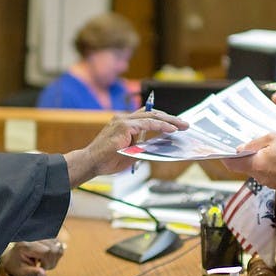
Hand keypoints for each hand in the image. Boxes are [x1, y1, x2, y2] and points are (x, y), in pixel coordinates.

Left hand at [0, 239, 65, 275]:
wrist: (12, 258)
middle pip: (54, 249)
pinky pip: (58, 244)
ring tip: (44, 261)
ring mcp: (41, 235)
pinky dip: (55, 253)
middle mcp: (34, 238)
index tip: (41, 269)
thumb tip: (43, 274)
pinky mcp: (46, 236)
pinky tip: (47, 256)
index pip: (47, 252)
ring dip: (54, 257)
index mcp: (26, 245)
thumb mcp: (22, 273)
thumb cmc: (16, 266)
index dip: (48, 263)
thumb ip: (32, 274)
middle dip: (52, 261)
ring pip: (58, 246)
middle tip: (42, 266)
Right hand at [63, 108, 187, 185]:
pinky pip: (146, 123)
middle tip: (184, 124)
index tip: (176, 124)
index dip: (162, 119)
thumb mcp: (129, 153)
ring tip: (182, 126)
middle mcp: (123, 118)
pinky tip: (170, 129)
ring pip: (151, 116)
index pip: (147, 116)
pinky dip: (160, 125)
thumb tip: (157, 146)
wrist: (90, 163)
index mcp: (124, 123)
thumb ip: (141, 147)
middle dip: (170, 118)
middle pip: (151, 113)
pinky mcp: (123, 126)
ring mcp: (123, 121)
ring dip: (169, 121)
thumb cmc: (106, 160)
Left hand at [222, 133, 275, 188]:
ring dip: (255, 161)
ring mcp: (268, 183)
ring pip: (254, 171)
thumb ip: (253, 144)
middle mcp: (261, 177)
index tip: (222, 151)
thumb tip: (239, 149)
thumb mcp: (273, 137)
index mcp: (258, 165)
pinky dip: (265, 166)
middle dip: (243, 157)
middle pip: (243, 168)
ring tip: (265, 149)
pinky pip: (264, 174)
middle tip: (247, 145)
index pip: (232, 164)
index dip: (225, 157)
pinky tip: (273, 157)